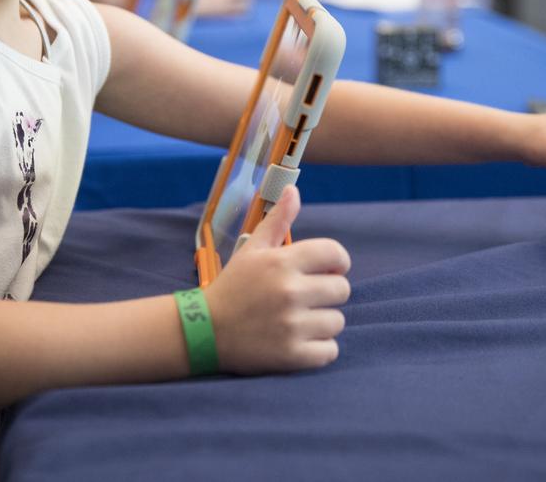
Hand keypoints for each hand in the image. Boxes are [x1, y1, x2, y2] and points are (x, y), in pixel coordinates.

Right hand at [203, 186, 350, 373]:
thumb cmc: (232, 287)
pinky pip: (330, 351)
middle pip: (342, 289)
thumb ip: (277, 221)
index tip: (326, 270)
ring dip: (323, 322)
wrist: (203, 332)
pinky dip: (319, 349)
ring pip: (337, 321)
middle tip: (306, 298)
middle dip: (327, 293)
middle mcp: (290, 291)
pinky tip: (300, 341)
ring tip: (299, 321)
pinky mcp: (292, 355)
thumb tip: (293, 190)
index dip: (337, 262)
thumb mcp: (251, 250)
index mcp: (282, 262)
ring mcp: (292, 325)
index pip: (336, 254)